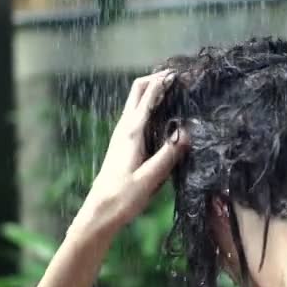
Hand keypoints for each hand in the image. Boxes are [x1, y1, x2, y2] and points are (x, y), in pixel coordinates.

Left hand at [73, 70, 187, 235]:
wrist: (98, 214)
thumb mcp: (149, 179)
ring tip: (176, 90)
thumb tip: (188, 132)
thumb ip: (168, 155)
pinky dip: (151, 105)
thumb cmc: (122, 198)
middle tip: (179, 77)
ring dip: (153, 90)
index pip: (147, 95)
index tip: (182, 73)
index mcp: (131, 132)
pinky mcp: (124, 143)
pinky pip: (138, 114)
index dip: (164, 80)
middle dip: (157, 78)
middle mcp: (125, 128)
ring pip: (137, 101)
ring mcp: (122, 134)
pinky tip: (165, 115)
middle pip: (138, 90)